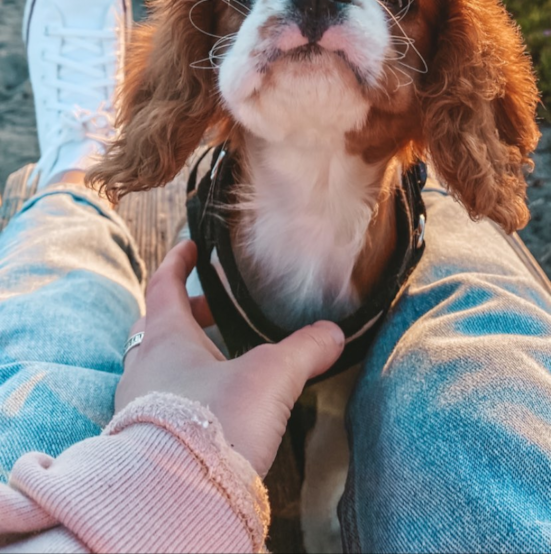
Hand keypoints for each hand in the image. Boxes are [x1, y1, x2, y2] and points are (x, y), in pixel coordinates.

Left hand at [115, 240, 344, 476]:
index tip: (189, 247)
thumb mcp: (270, 377)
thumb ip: (304, 350)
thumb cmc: (214, 423)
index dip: (178, 263)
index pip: (164, 285)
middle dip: (187, 315)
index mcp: (166, 337)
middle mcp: (143, 367)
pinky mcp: (143, 442)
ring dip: (182, 358)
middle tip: (215, 312)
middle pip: (157, 326)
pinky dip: (181, 394)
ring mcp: (136, 406)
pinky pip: (157, 404)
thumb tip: (333, 334)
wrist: (175, 498)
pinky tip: (210, 408)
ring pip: (154, 367)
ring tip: (219, 363)